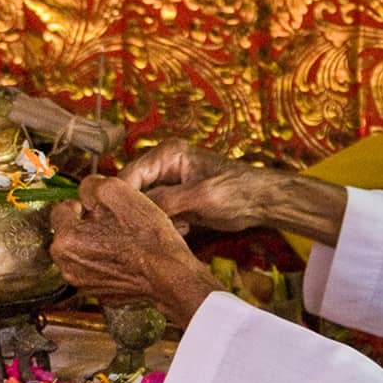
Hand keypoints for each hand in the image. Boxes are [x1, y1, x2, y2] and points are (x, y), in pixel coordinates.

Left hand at [50, 176, 222, 324]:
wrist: (169, 274)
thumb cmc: (146, 238)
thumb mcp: (118, 192)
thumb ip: (93, 185)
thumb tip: (87, 190)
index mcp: (66, 240)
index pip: (61, 210)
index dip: (81, 203)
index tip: (97, 206)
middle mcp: (68, 266)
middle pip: (70, 234)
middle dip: (87, 225)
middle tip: (114, 221)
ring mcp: (83, 284)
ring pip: (83, 253)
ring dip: (97, 244)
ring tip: (122, 239)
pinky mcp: (100, 294)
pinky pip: (98, 271)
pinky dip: (108, 263)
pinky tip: (127, 257)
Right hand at [119, 140, 274, 234]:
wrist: (260, 201)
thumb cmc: (237, 190)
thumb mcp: (200, 196)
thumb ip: (167, 201)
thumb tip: (137, 210)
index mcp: (168, 154)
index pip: (129, 175)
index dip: (123, 198)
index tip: (121, 220)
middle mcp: (164, 166)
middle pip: (133, 192)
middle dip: (144, 212)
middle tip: (159, 227)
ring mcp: (169, 184)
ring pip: (145, 207)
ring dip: (158, 220)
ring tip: (182, 225)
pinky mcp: (176, 201)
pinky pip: (159, 215)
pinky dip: (168, 225)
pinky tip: (187, 227)